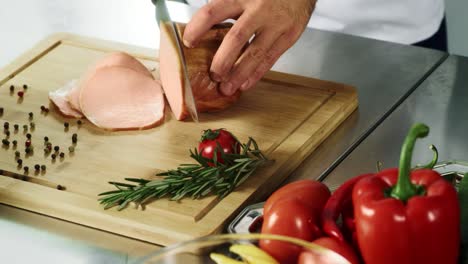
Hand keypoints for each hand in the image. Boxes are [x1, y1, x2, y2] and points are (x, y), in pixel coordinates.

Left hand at [183, 0, 315, 94]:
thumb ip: (225, 6)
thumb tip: (198, 26)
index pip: (213, 12)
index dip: (198, 28)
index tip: (188, 42)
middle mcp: (258, 9)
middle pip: (235, 38)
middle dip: (222, 60)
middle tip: (213, 75)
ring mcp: (276, 24)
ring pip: (254, 53)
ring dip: (239, 74)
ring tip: (226, 88)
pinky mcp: (289, 35)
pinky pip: (270, 59)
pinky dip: (257, 74)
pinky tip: (245, 84)